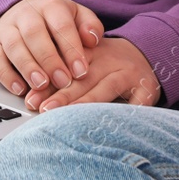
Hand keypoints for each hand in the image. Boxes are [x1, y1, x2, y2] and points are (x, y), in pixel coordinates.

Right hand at [0, 0, 103, 96]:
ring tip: (42, 86)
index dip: (71, 48)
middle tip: (63, 81)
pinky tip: (20, 89)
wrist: (22, 10)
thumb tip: (92, 40)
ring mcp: (6, 28)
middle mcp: (26, 14)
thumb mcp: (76, 16)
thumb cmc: (55, 20)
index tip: (81, 71)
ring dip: (28, 67)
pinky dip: (6, 76)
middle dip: (49, 60)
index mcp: (50, 6)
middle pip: (34, 34)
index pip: (61, 24)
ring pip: (14, 46)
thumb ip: (89, 26)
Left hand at [20, 36, 159, 111]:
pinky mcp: (147, 87)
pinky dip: (126, 114)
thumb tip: (32, 100)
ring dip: (86, 103)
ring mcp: (129, 73)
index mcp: (91, 51)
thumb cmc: (108, 65)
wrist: (148, 53)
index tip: (30, 99)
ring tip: (68, 118)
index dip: (48, 83)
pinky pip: (137, 103)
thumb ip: (63, 77)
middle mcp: (110, 59)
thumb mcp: (87, 62)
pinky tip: (112, 127)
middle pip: (84, 77)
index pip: (66, 65)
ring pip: (106, 88)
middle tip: (43, 110)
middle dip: (62, 95)